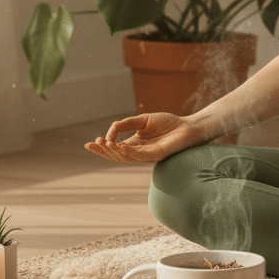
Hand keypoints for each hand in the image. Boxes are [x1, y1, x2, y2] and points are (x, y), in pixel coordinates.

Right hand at [85, 112, 202, 163]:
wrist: (187, 127)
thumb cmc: (168, 123)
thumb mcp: (144, 120)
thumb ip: (128, 123)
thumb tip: (112, 127)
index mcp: (135, 144)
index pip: (115, 148)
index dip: (102, 147)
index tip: (90, 142)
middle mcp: (139, 152)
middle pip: (117, 155)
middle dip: (104, 151)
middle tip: (93, 144)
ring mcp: (147, 155)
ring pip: (127, 158)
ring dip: (115, 152)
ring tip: (105, 144)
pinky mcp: (156, 155)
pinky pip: (140, 156)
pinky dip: (130, 152)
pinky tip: (121, 147)